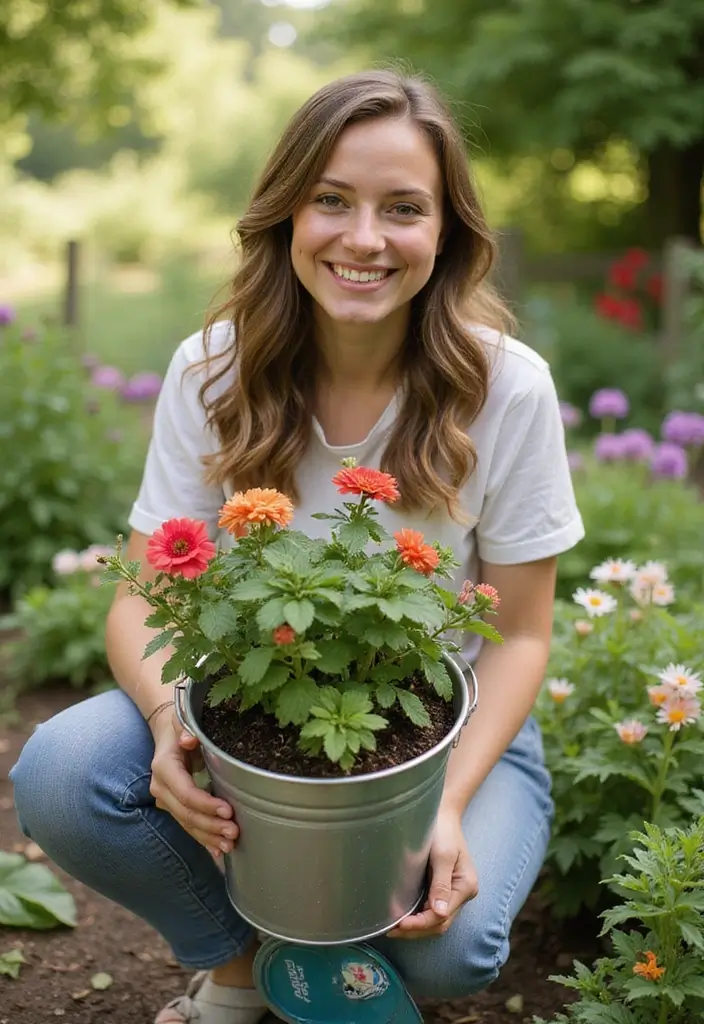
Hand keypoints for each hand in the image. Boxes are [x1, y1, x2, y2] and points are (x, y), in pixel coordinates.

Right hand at [149, 709, 237, 859]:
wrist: (168, 732)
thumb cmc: (179, 725)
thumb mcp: (182, 720)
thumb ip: (185, 728)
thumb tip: (189, 740)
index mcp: (164, 768)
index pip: (185, 793)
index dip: (205, 804)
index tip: (228, 811)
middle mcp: (161, 787)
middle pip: (186, 813)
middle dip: (211, 825)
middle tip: (234, 832)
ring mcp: (165, 799)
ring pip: (187, 823)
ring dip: (208, 836)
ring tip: (230, 845)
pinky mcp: (173, 806)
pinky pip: (188, 825)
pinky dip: (203, 838)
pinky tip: (217, 850)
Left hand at [387, 809, 477, 938]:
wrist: (443, 814)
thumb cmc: (443, 831)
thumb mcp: (442, 854)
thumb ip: (441, 883)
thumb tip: (439, 912)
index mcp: (466, 886)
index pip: (441, 916)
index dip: (420, 924)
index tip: (399, 924)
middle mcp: (462, 893)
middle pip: (439, 923)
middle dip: (415, 930)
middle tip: (390, 930)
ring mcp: (454, 892)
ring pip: (436, 920)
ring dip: (416, 927)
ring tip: (393, 928)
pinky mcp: (444, 889)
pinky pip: (432, 910)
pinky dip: (418, 917)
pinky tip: (403, 917)